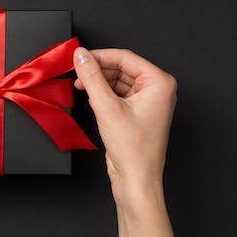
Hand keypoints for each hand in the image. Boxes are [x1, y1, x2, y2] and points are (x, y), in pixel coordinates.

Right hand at [73, 47, 176, 202]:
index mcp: (159, 82)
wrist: (136, 180)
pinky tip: (92, 98)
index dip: (99, 56)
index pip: (125, 58)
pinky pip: (118, 94)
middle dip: (98, 70)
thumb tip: (81, 56)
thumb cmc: (133, 149)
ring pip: (118, 80)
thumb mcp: (106, 107)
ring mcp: (148, 101)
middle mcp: (157, 89)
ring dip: (99, 82)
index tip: (79, 57)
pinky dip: (103, 94)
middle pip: (122, 68)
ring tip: (81, 86)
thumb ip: (92, 77)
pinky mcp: (137, 112)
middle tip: (77, 73)